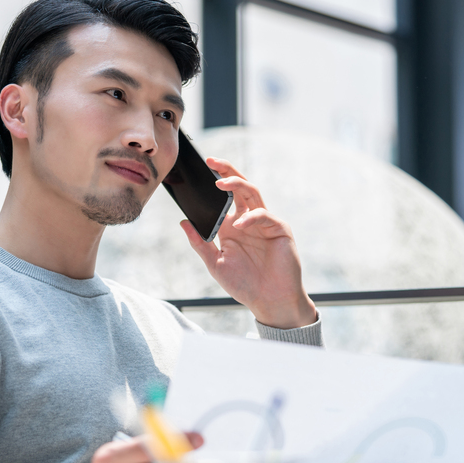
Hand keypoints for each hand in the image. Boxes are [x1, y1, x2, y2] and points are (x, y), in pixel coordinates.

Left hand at [181, 157, 316, 328]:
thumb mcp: (215, 264)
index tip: (200, 170)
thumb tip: (184, 222)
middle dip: (226, 172)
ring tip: (220, 184)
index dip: (215, 181)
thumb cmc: (245, 285)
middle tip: (212, 161)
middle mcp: (249, 220)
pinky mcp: (279, 229)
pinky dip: (252, 217)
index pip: (224, 197)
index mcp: (233, 226)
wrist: (270, 302)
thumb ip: (200, 243)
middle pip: (239, 187)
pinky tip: (240, 223)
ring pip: (253, 193)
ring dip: (237, 185)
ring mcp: (265, 223)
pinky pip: (265, 215)